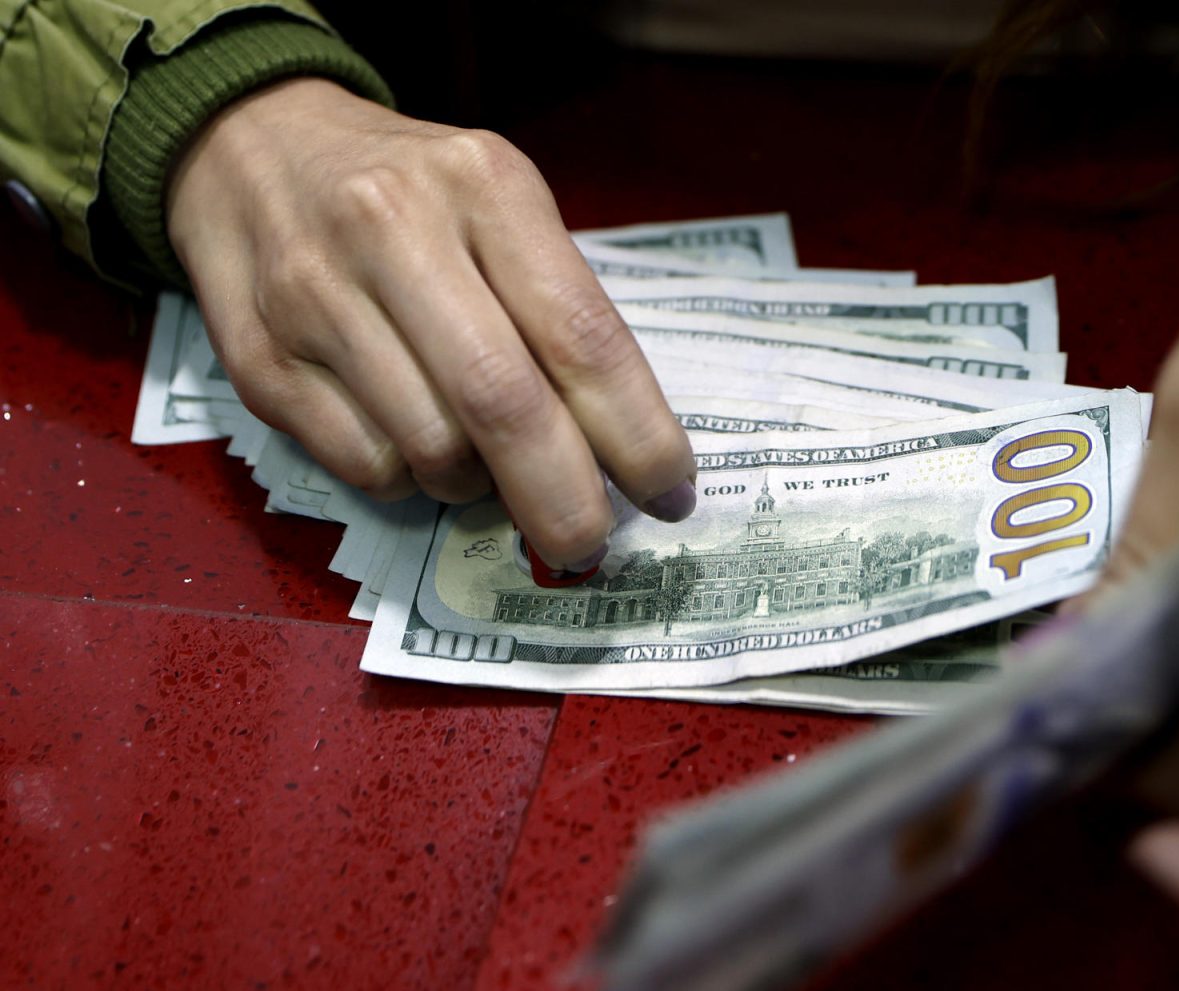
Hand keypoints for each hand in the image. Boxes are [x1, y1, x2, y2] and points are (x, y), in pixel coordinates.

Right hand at [165, 78, 696, 568]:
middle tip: (588, 544)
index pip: (581, 336)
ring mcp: (314, 295)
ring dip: (479, 487)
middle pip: (503, 405)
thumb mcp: (499, 206)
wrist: (248, 143)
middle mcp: (393, 229)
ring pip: (432, 450)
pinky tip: (410, 437)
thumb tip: (616, 451)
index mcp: (483, 185)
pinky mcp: (257, 357)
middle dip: (563, 499)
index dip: (636, 434)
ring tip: (483, 459)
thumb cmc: (411, 193)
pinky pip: (367, 466)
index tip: (670, 493)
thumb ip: (556, 308)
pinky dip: (409, 480)